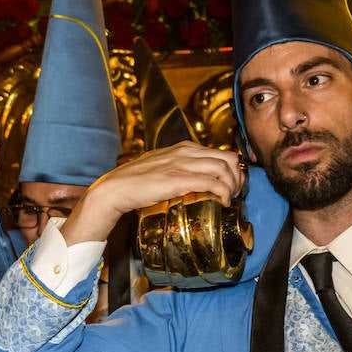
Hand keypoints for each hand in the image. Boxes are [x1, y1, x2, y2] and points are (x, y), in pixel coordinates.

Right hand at [60, 143, 245, 245]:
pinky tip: (222, 203)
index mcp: (183, 148)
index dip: (233, 171)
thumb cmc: (134, 182)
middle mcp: (185, 152)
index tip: (232, 187)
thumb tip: (192, 180)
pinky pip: (213, 183)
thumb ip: (177, 168)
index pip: (221, 152)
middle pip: (228, 158)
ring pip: (224, 169)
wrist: (114, 189)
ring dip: (233, 187)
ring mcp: (182, 164)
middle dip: (237, 178)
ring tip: (228, 200)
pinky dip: (223, 193)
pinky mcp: (178, 179)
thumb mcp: (161, 167)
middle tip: (233, 194)